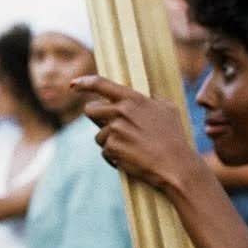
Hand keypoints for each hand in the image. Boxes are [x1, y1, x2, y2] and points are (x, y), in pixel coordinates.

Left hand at [73, 75, 197, 190]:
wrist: (174, 165)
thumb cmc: (174, 137)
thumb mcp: (167, 109)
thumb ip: (150, 100)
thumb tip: (144, 96)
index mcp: (133, 99)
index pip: (101, 84)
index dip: (84, 82)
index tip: (73, 85)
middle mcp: (120, 112)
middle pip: (90, 111)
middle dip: (96, 118)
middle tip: (108, 126)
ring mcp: (114, 130)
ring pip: (98, 135)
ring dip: (109, 142)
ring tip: (130, 148)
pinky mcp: (112, 148)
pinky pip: (105, 152)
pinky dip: (114, 157)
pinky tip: (130, 159)